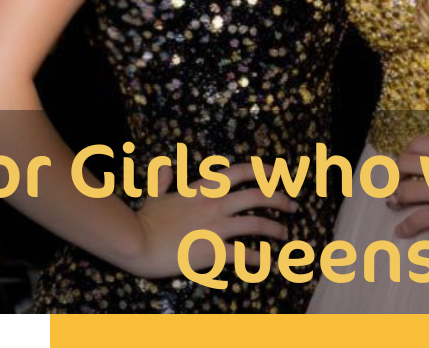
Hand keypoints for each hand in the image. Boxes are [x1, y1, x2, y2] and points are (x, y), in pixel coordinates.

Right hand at [122, 163, 297, 278]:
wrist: (136, 242)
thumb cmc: (144, 220)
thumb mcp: (155, 194)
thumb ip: (164, 179)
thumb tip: (166, 165)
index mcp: (203, 188)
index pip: (239, 171)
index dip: (261, 170)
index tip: (277, 173)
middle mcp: (214, 203)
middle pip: (256, 195)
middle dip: (279, 199)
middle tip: (293, 206)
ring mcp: (215, 226)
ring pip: (256, 223)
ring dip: (275, 229)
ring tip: (285, 234)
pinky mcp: (213, 251)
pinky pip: (243, 255)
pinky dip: (259, 259)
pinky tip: (268, 263)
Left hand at [390, 135, 428, 241]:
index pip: (419, 143)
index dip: (410, 153)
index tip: (411, 162)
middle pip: (404, 163)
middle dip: (398, 173)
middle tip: (400, 182)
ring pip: (403, 191)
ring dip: (396, 198)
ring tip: (394, 204)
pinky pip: (415, 220)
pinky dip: (405, 227)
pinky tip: (401, 233)